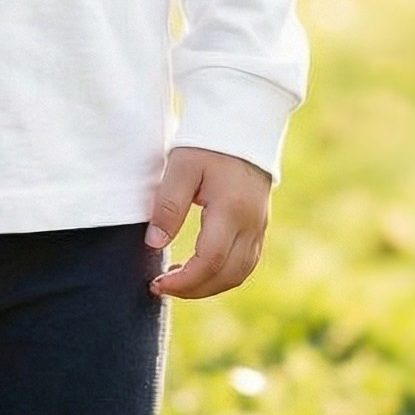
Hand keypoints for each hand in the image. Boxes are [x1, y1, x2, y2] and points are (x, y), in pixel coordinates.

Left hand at [146, 146, 271, 298]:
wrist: (242, 124)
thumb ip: (168, 205)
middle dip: (194, 289)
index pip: (209, 261)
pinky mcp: (259, 224)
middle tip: (161, 286)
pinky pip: (246, 262)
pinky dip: (223, 274)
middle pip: (227, 276)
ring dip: (209, 285)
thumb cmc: (207, 143)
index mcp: (232, 211)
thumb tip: (154, 243)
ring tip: (177, 280)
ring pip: (240, 273)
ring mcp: (259, 226)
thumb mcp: (181, 167)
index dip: (183, 281)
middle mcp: (251, 224)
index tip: (156, 283)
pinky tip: (199, 268)